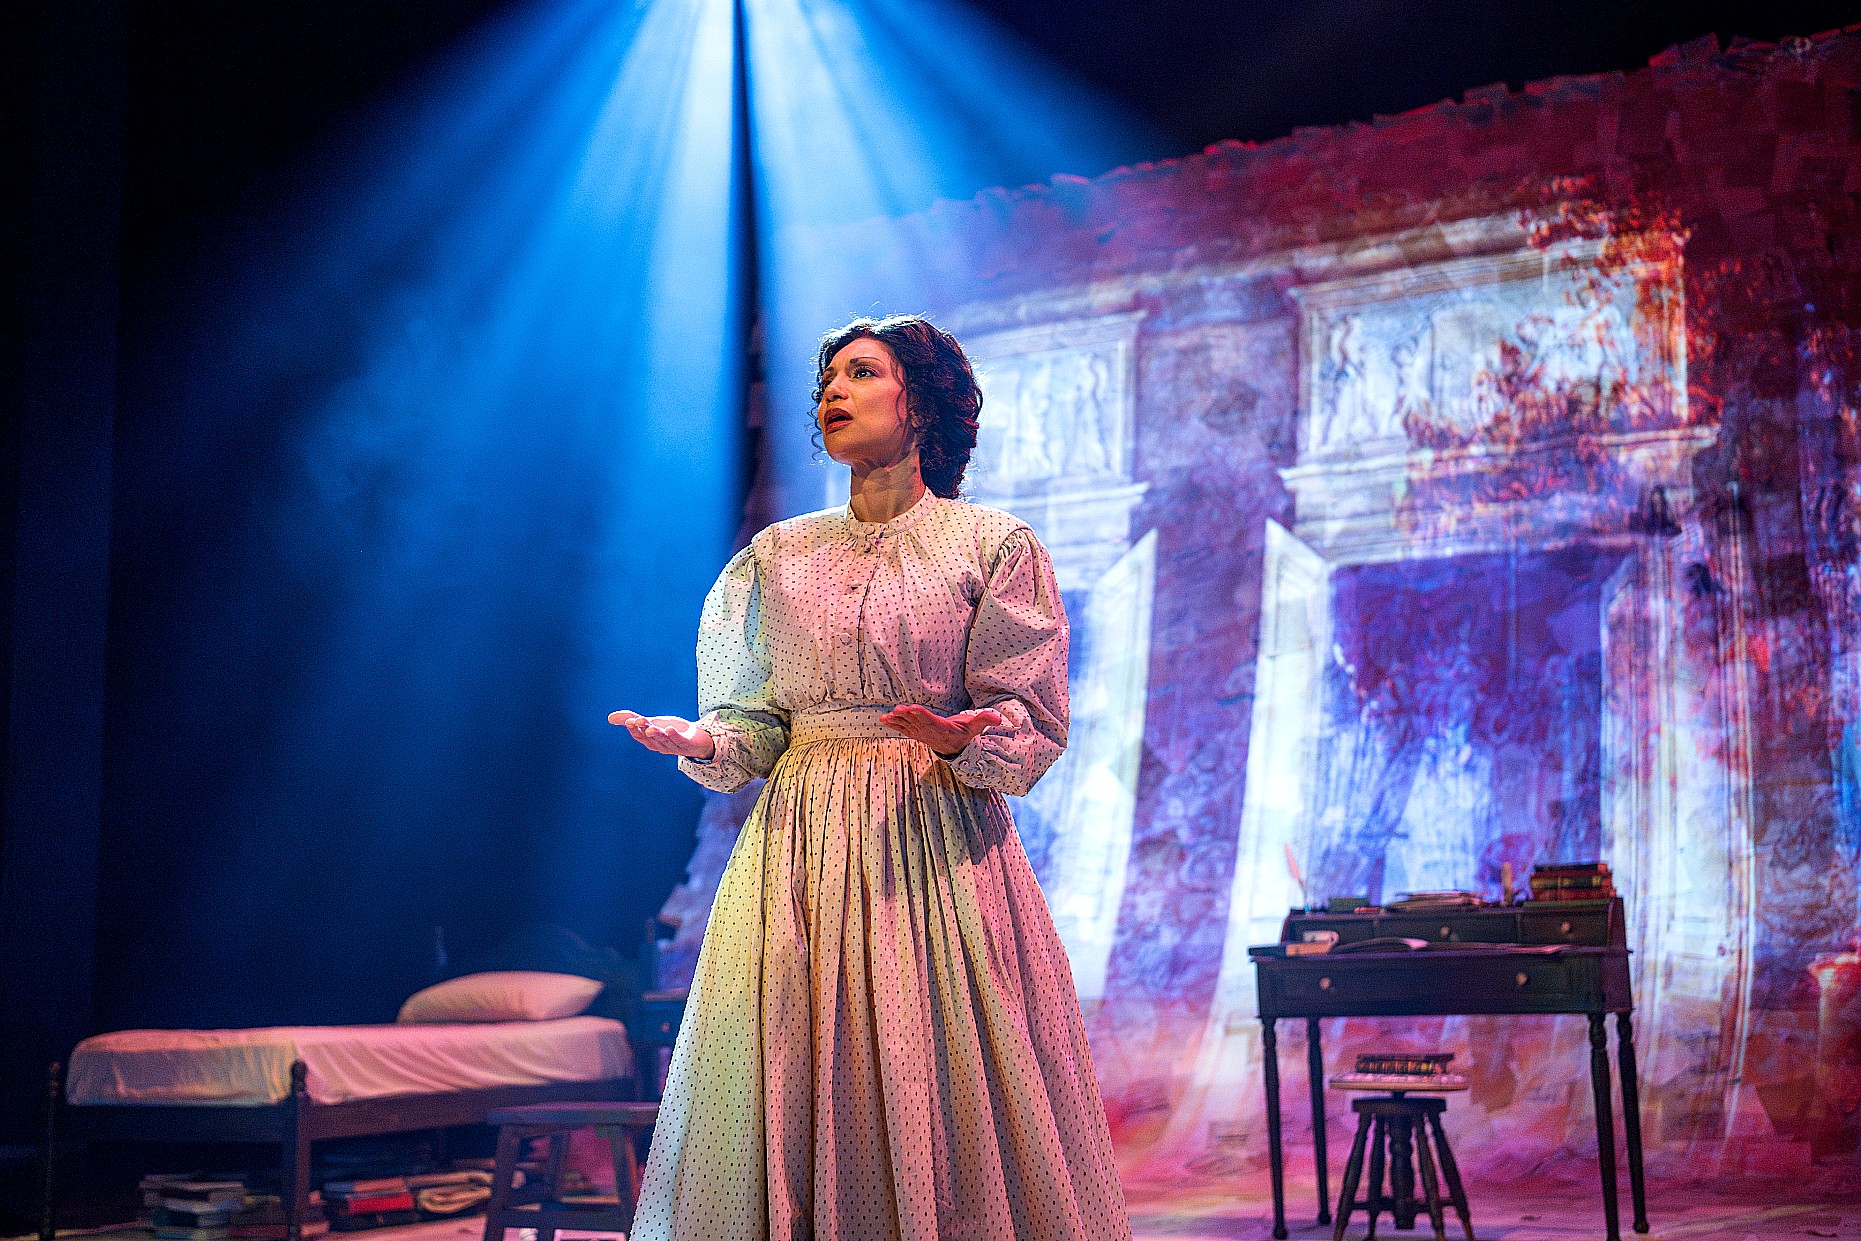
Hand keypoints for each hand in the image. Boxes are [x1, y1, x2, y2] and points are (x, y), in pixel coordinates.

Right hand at [607, 709, 714, 759]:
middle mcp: (660, 745)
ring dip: (657, 734)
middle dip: (644, 729)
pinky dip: (674, 735)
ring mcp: (673, 746)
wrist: (697, 739)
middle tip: (638, 720)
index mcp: (650, 741)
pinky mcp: (686, 744)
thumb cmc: (671, 731)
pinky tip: (670, 729)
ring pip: (663, 740)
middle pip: (650, 737)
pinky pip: (679, 741)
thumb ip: (632, 719)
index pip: (639, 736)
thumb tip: (609, 717)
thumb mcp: (651, 722)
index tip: (629, 720)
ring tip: (651, 727)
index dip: (634, 729)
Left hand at [878, 704, 1003, 756]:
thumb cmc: (965, 734)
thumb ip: (985, 720)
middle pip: (917, 723)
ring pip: (908, 726)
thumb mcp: (976, 727)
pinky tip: (883, 719)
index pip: (931, 721)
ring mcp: (922, 734)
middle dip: (906, 716)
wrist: (956, 749)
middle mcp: (930, 733)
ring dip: (897, 721)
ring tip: (887, 716)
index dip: (922, 715)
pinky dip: (893, 725)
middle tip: (897, 710)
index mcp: (943, 729)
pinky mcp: (916, 734)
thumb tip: (998, 717)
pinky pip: (903, 729)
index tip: (913, 708)